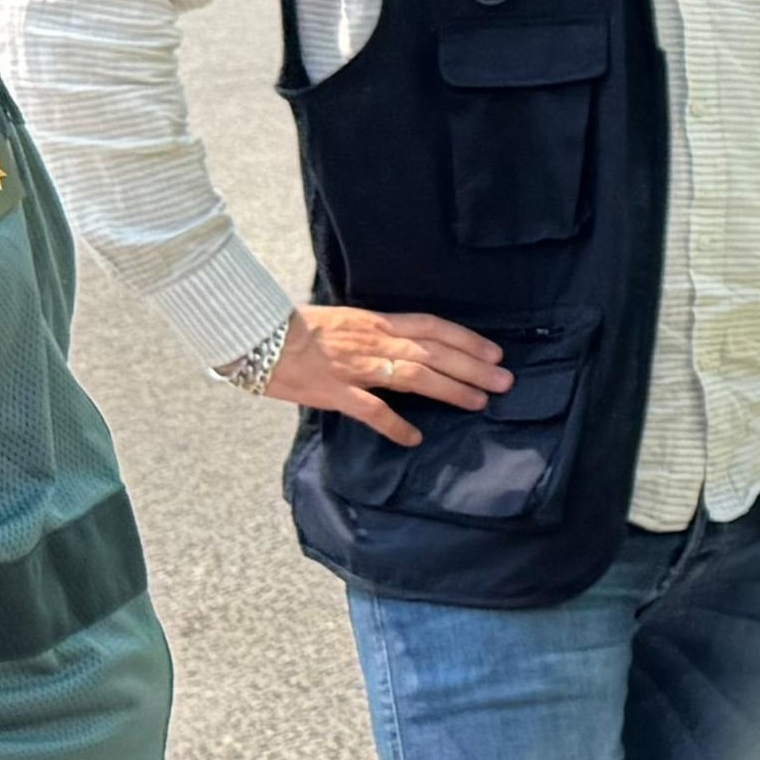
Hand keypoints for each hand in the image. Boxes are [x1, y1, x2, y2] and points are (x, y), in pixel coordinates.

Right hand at [261, 306, 509, 446]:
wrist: (255, 336)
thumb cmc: (298, 328)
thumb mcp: (346, 321)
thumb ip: (377, 333)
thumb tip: (408, 345)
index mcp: (376, 322)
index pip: (433, 327)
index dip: (467, 339)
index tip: (494, 352)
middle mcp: (373, 341)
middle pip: (434, 352)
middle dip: (473, 366)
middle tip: (504, 381)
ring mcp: (355, 367)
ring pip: (414, 375)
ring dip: (450, 389)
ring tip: (478, 402)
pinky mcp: (333, 391)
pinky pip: (370, 410)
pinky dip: (395, 425)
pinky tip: (414, 438)